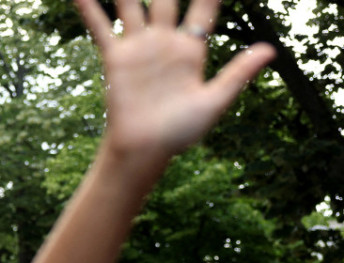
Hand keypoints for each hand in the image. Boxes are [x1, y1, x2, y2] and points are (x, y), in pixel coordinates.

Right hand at [76, 0, 273, 161]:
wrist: (144, 149)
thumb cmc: (180, 132)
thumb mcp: (214, 102)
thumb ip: (238, 73)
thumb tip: (270, 50)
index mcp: (192, 50)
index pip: (204, 8)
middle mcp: (165, 42)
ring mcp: (139, 47)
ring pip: (133, 5)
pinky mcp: (116, 58)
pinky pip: (102, 28)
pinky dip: (91, 9)